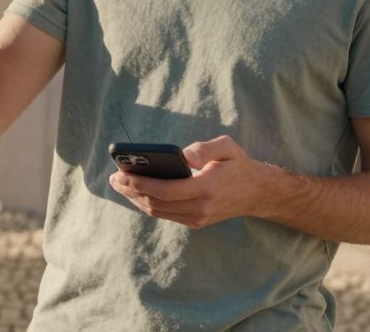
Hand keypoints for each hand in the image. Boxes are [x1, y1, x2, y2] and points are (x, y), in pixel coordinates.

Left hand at [107, 135, 271, 229]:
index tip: (122, 174)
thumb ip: (204, 149)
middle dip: (131, 191)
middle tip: (113, 178)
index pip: (165, 190)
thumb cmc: (237, 164)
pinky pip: (165, 214)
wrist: (256, 192)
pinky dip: (147, 203)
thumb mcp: (227, 147)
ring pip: (157, 211)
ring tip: (119, 184)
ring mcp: (197, 218)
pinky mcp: (195, 222)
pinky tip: (136, 192)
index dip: (140, 183)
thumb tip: (182, 156)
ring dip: (135, 199)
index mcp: (207, 188)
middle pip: (156, 203)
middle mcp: (200, 208)